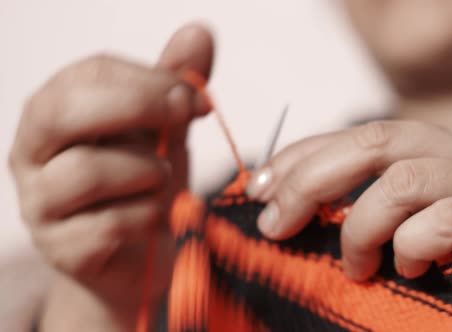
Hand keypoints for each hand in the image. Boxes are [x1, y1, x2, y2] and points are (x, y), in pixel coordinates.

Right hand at [9, 24, 213, 329]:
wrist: (140, 254)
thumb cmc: (145, 184)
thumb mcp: (164, 129)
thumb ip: (176, 84)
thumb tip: (200, 31)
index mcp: (55, 112)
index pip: (89, 75)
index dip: (148, 80)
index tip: (194, 97)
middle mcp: (33, 154)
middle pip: (63, 112)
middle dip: (136, 107)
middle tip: (183, 117)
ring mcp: (40, 205)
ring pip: (87, 172)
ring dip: (147, 173)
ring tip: (164, 180)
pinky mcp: (61, 250)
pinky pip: (108, 225)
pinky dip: (148, 217)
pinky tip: (156, 217)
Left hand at [246, 121, 451, 279]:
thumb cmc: (450, 265)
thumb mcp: (396, 221)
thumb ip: (356, 199)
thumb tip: (276, 198)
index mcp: (440, 142)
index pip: (360, 131)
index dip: (302, 156)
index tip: (259, 189)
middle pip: (377, 139)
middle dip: (311, 181)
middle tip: (276, 224)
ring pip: (404, 181)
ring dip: (361, 228)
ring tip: (355, 267)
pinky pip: (444, 222)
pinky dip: (409, 249)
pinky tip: (408, 271)